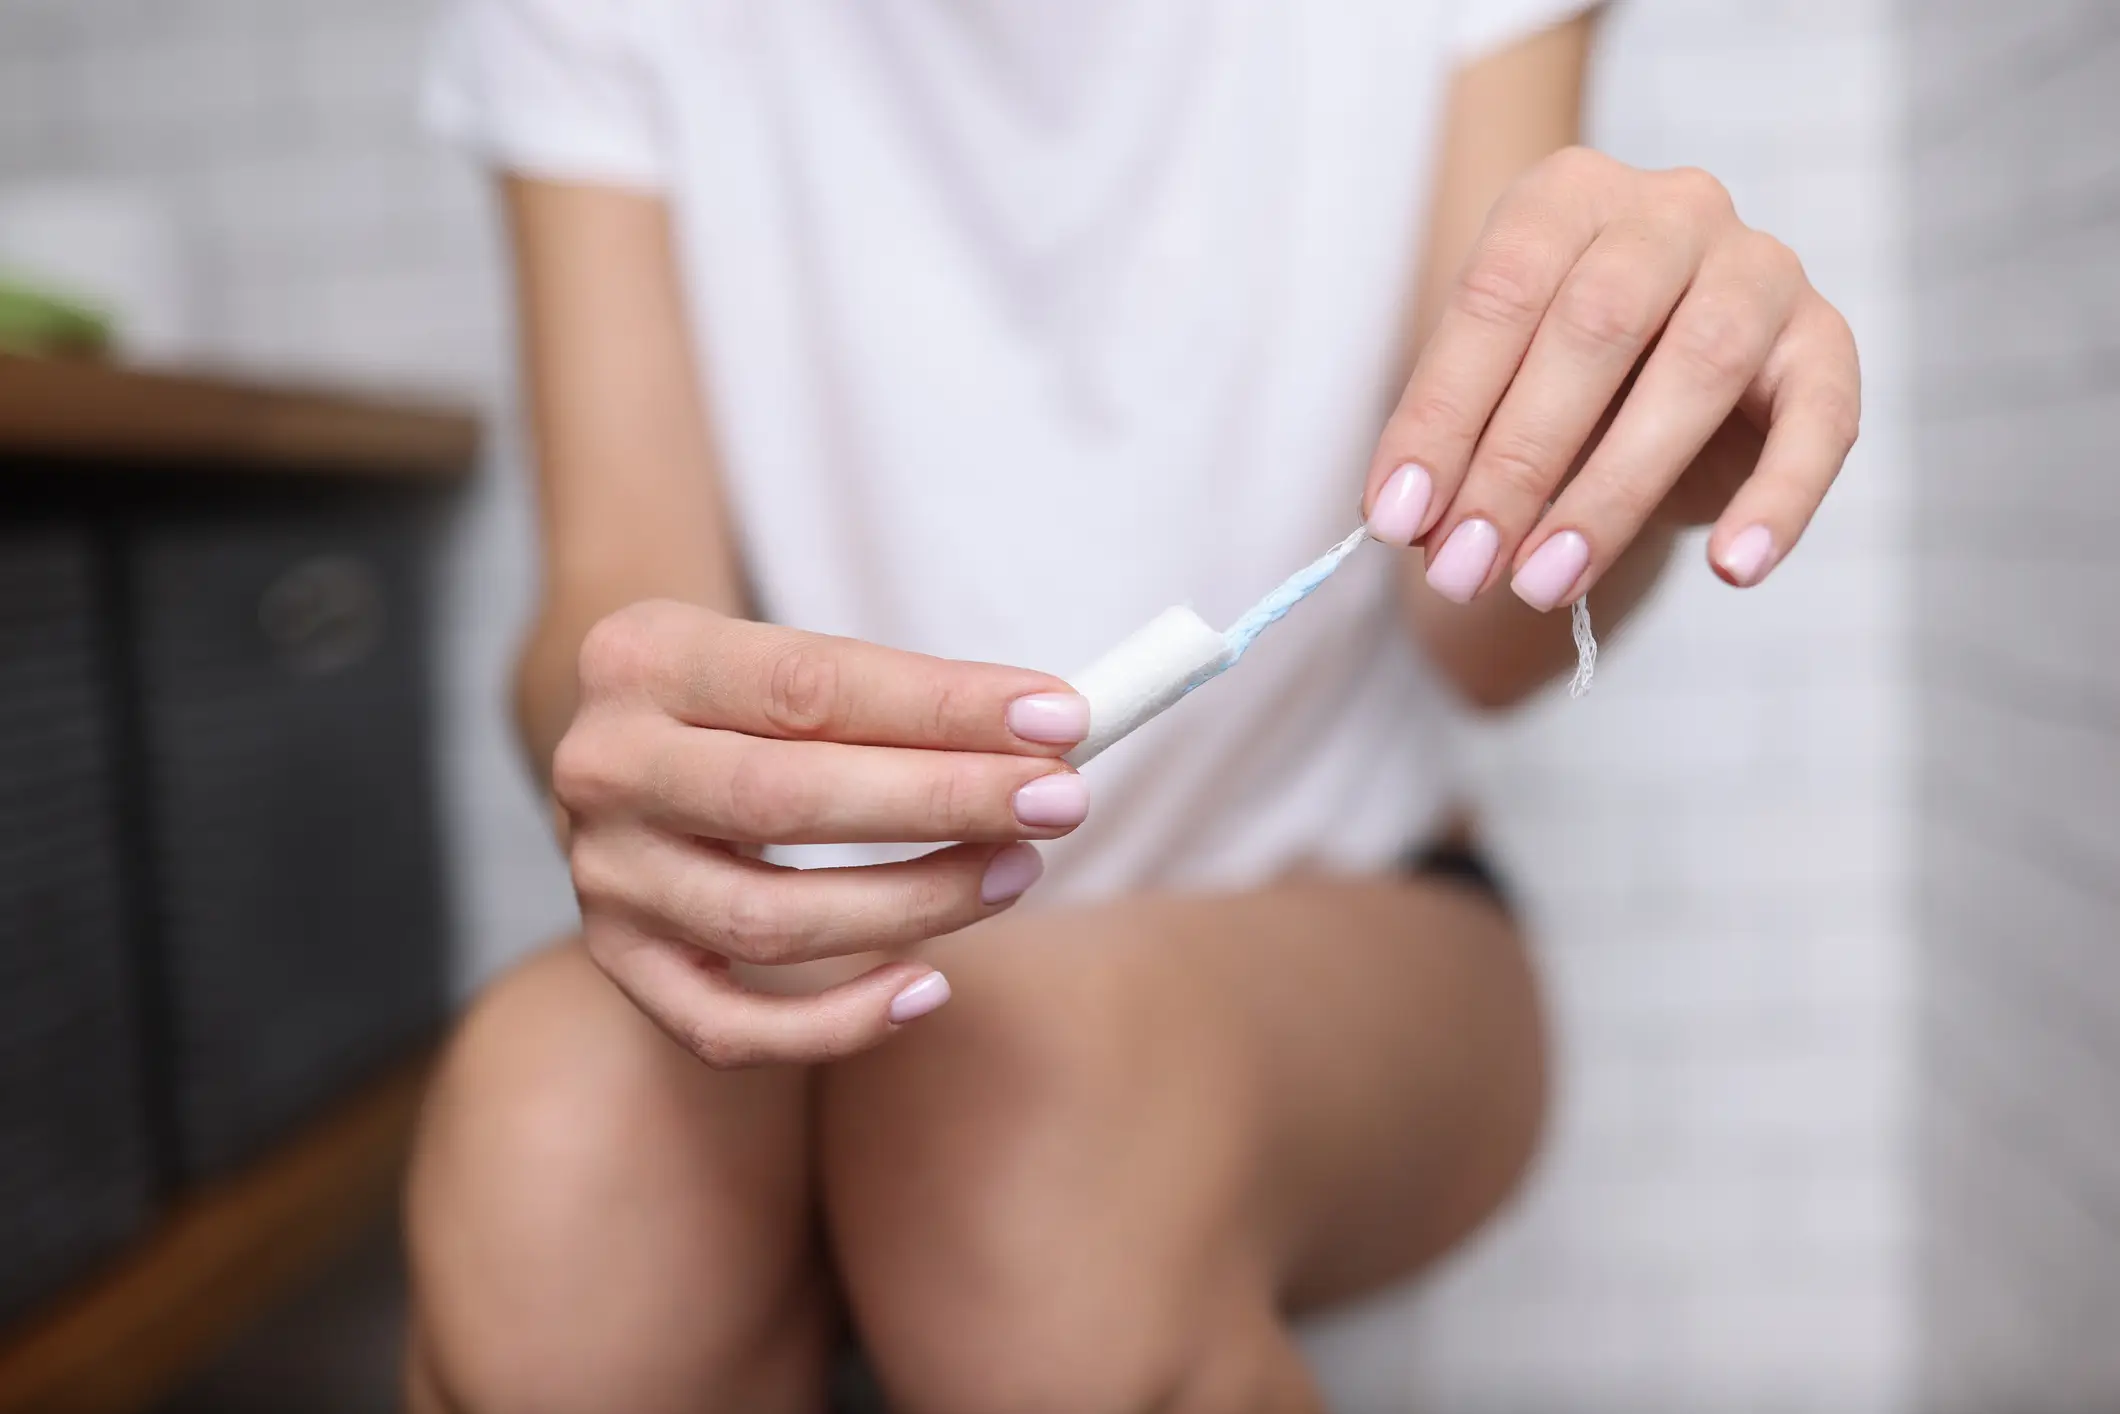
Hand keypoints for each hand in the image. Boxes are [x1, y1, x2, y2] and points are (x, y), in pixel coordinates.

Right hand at [552, 601, 1091, 1067]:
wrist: (631, 747)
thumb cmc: (750, 703)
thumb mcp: (794, 660)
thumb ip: (905, 695)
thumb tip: (1054, 730)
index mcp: (644, 659)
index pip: (812, 684)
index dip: (944, 707)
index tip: (1061, 719)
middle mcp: (605, 767)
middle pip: (787, 800)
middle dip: (944, 801)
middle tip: (1060, 801)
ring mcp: (605, 876)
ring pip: (769, 921)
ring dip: (914, 903)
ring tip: (1015, 872)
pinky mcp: (621, 963)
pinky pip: (729, 1029)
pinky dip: (837, 1022)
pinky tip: (928, 988)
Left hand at [1361, 146, 1860, 608]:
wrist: (1655, 374)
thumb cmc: (1556, 378)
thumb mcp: (1489, 394)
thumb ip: (1452, 443)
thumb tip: (1412, 525)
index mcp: (1567, 196)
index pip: (1498, 293)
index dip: (1441, 412)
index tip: (1396, 519)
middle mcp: (1673, 210)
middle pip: (1596, 323)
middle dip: (1517, 461)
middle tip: (1463, 567)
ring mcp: (1761, 267)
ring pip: (1698, 367)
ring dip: (1613, 492)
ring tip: (1546, 584)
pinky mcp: (1826, 344)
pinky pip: (1820, 422)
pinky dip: (1779, 501)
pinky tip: (1732, 570)